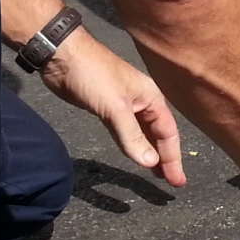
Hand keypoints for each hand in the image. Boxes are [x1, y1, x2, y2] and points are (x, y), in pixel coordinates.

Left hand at [41, 34, 187, 186]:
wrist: (62, 56)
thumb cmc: (93, 75)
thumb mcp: (115, 108)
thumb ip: (132, 136)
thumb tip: (150, 162)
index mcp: (151, 97)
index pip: (168, 133)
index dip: (173, 158)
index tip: (177, 181)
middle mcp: (141, 102)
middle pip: (158, 135)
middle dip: (165, 158)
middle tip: (171, 182)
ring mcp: (124, 106)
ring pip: (142, 135)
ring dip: (149, 153)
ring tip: (158, 174)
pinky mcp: (106, 109)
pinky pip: (124, 132)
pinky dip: (131, 145)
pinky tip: (135, 156)